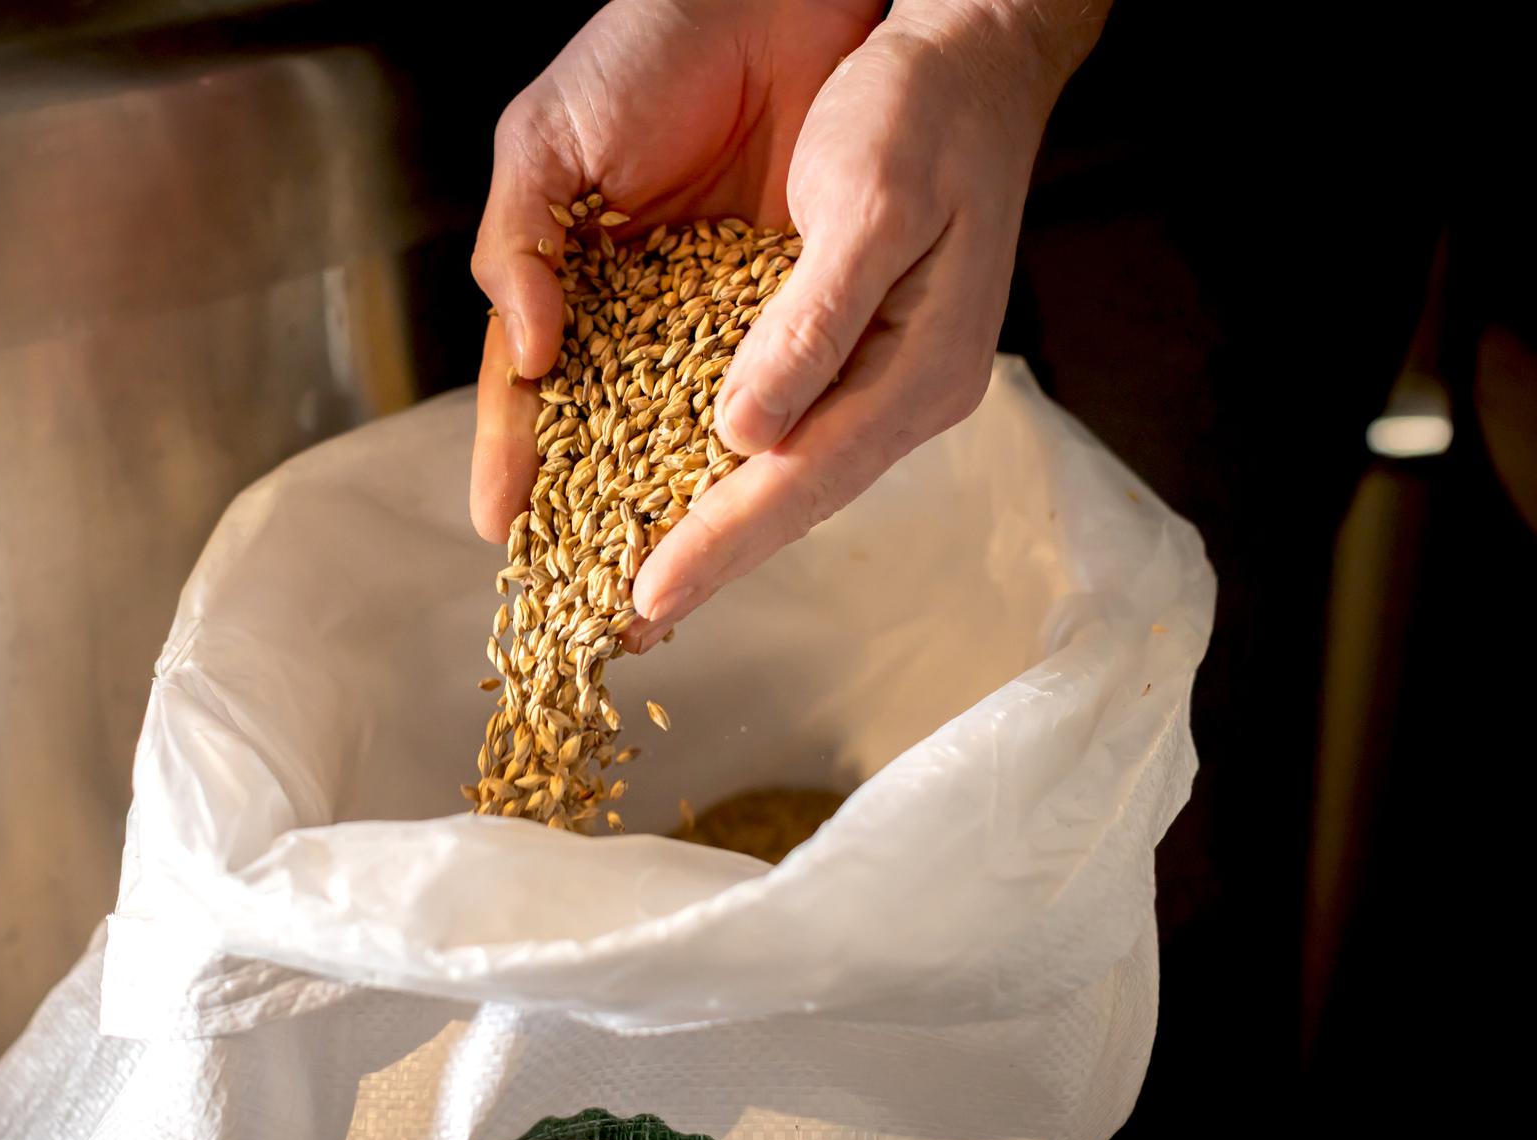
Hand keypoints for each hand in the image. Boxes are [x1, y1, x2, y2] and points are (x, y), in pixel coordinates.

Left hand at [471, 0, 1104, 648]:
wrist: (971, 53)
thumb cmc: (925, 112)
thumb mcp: (870, 202)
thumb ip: (811, 325)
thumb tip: (742, 434)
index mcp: (917, 370)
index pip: (800, 480)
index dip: (719, 543)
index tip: (644, 598)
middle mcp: (904, 392)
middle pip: (792, 498)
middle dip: (708, 562)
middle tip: (623, 626)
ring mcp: (887, 377)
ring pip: (788, 476)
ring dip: (716, 531)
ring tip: (643, 589)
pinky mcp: (861, 352)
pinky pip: (788, 432)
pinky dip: (729, 472)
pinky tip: (683, 495)